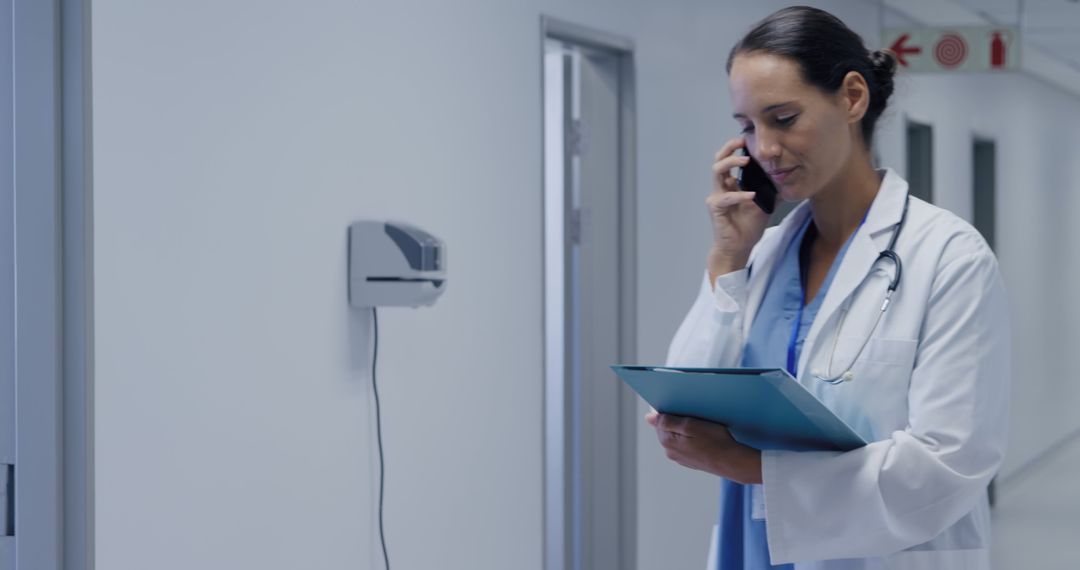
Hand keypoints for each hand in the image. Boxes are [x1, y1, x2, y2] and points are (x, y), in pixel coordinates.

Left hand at [646, 411, 761, 483]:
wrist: (732, 462)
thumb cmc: (714, 441)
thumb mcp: (690, 425)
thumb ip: (667, 421)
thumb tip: (648, 418)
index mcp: (667, 441)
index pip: (658, 420)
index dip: (667, 410)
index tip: (679, 404)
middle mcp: (670, 451)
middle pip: (667, 428)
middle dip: (676, 419)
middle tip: (693, 413)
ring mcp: (680, 458)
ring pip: (677, 436)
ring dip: (684, 428)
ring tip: (700, 424)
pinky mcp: (690, 461)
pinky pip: (686, 444)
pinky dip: (691, 438)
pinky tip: (704, 436)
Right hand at [707, 138, 770, 278]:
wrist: (738, 247)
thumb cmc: (748, 227)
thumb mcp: (766, 204)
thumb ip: (772, 190)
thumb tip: (790, 178)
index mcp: (732, 184)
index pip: (730, 160)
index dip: (737, 148)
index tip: (749, 139)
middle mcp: (722, 187)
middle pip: (719, 160)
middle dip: (730, 148)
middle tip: (743, 141)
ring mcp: (717, 196)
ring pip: (717, 172)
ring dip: (731, 163)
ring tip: (746, 161)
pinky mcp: (716, 208)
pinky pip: (726, 197)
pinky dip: (739, 195)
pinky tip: (751, 195)